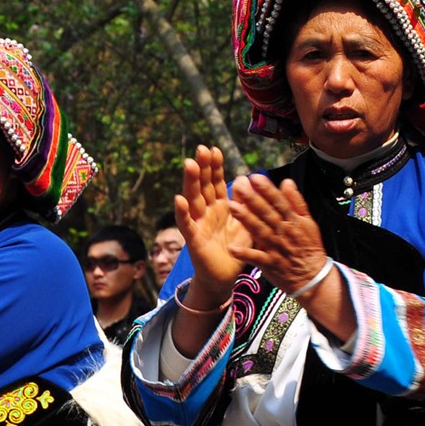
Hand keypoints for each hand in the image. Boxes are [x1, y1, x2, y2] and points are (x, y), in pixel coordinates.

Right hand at [174, 146, 249, 312]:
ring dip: (190, 182)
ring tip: (189, 164)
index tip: (215, 149)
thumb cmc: (235, 249)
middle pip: (203, 186)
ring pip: (193, 200)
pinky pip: (186, 224)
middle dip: (202, 167)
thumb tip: (244, 178)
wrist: (225, 277)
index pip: (216, 182)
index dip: (215, 167)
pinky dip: (182, 212)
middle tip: (201, 149)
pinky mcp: (193, 240)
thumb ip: (246, 203)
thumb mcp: (246, 223)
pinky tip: (178, 199)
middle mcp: (206, 212)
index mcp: (220, 207)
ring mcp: (198, 224)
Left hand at [228, 176, 355, 343]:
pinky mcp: (270, 264)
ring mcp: (276, 248)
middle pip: (267, 213)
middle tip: (239, 184)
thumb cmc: (309, 247)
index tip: (255, 177)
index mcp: (293, 220)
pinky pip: (256, 258)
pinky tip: (232, 248)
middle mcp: (284, 232)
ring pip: (260, 231)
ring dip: (246, 219)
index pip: (279, 201)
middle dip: (253, 198)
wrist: (313, 277)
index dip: (267, 189)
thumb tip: (287, 182)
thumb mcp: (309, 222)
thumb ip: (297, 202)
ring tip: (232, 206)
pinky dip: (245, 253)